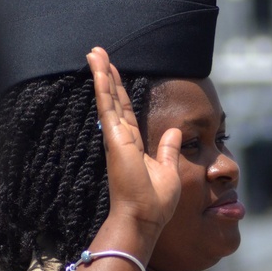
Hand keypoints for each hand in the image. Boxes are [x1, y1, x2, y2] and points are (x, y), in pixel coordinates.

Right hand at [87, 47, 180, 235]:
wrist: (144, 219)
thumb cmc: (155, 203)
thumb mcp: (169, 170)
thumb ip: (169, 149)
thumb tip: (176, 131)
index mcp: (134, 146)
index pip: (127, 112)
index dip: (121, 92)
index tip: (114, 73)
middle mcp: (122, 139)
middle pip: (114, 100)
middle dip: (106, 76)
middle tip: (98, 53)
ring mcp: (116, 138)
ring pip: (108, 98)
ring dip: (101, 74)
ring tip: (94, 51)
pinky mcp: (115, 138)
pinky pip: (108, 106)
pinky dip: (102, 86)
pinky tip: (98, 68)